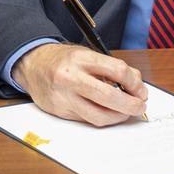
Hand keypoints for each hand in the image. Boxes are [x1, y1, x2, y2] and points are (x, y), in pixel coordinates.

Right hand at [13, 43, 146, 125]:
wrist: (32, 64)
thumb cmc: (63, 59)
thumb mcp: (86, 54)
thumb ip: (111, 67)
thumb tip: (136, 85)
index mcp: (81, 58)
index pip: (117, 71)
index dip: (135, 83)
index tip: (141, 90)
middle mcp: (71, 77)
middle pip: (109, 97)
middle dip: (131, 105)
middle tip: (140, 106)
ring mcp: (64, 96)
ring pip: (98, 116)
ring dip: (118, 117)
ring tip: (125, 113)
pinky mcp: (60, 111)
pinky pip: (87, 120)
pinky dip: (101, 118)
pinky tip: (107, 113)